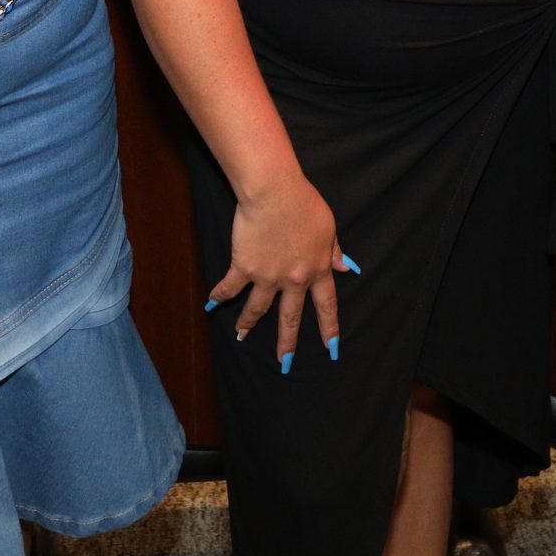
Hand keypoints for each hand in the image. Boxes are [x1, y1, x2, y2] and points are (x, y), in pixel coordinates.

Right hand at [213, 172, 347, 375]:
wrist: (275, 193)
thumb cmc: (304, 203)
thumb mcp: (328, 227)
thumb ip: (334, 250)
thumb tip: (344, 267)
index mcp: (318, 269)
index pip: (326, 305)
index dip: (329, 328)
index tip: (331, 348)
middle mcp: (294, 279)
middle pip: (291, 316)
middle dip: (288, 341)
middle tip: (284, 362)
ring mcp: (268, 276)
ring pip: (258, 308)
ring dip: (249, 323)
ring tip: (241, 335)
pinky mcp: (244, 267)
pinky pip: (230, 286)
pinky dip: (220, 295)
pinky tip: (212, 304)